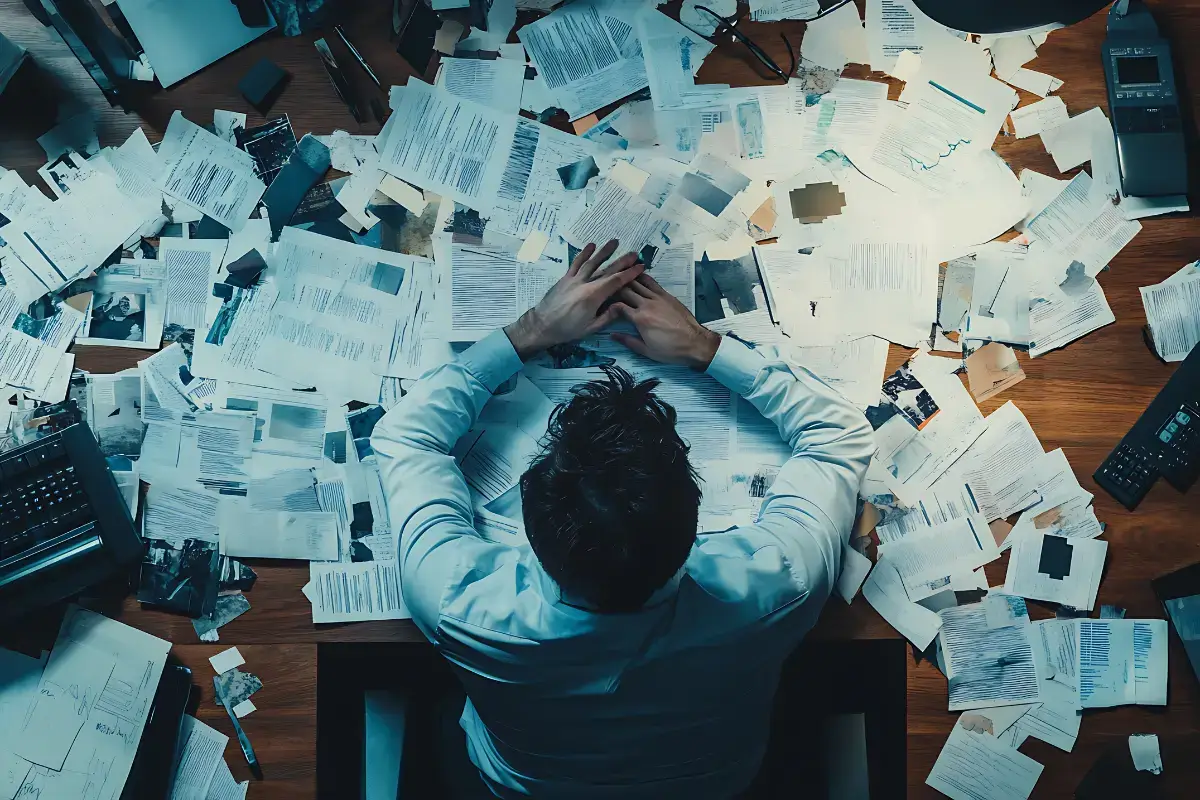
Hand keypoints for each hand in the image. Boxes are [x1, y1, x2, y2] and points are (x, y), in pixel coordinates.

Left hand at [504, 240, 643, 359]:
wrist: (542, 325)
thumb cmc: (567, 330)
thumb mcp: (591, 328)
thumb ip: (608, 316)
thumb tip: (623, 306)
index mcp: (593, 297)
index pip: (616, 282)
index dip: (629, 274)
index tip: (640, 267)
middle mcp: (585, 284)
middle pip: (607, 270)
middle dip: (622, 261)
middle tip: (635, 254)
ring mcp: (574, 279)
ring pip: (592, 262)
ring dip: (604, 252)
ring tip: (615, 242)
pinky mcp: (565, 278)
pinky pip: (576, 263)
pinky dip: (584, 254)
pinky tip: (591, 246)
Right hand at [609, 274, 720, 369]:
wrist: (695, 343)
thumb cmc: (671, 350)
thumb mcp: (646, 351)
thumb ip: (628, 341)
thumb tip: (612, 335)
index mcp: (639, 319)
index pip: (618, 306)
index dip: (608, 305)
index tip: (604, 306)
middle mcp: (647, 305)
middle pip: (625, 290)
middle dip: (614, 289)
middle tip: (607, 288)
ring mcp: (658, 298)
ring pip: (637, 283)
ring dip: (626, 279)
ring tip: (617, 276)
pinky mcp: (666, 295)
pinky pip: (651, 282)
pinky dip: (642, 277)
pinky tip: (636, 275)